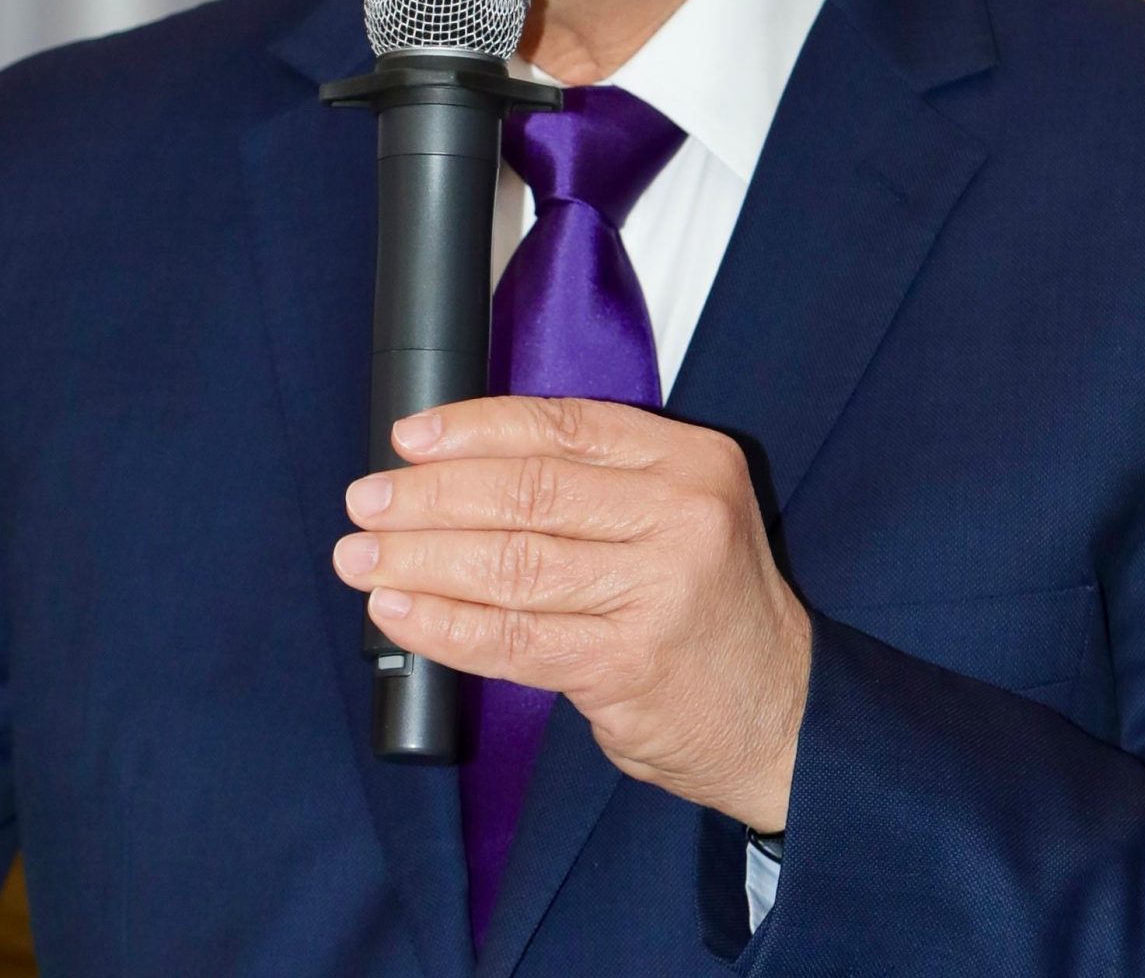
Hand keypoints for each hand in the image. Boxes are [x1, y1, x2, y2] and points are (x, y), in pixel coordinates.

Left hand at [331, 396, 810, 830]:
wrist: (781, 717)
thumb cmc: (706, 610)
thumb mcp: (677, 515)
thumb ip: (592, 484)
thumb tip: (454, 466)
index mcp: (691, 461)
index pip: (562, 426)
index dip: (473, 429)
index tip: (409, 438)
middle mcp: (682, 516)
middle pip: (527, 493)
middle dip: (430, 497)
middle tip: (367, 502)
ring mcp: (659, 591)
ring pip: (511, 563)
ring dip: (419, 560)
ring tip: (363, 559)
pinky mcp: (628, 663)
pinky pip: (512, 638)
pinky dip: (444, 625)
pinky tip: (400, 614)